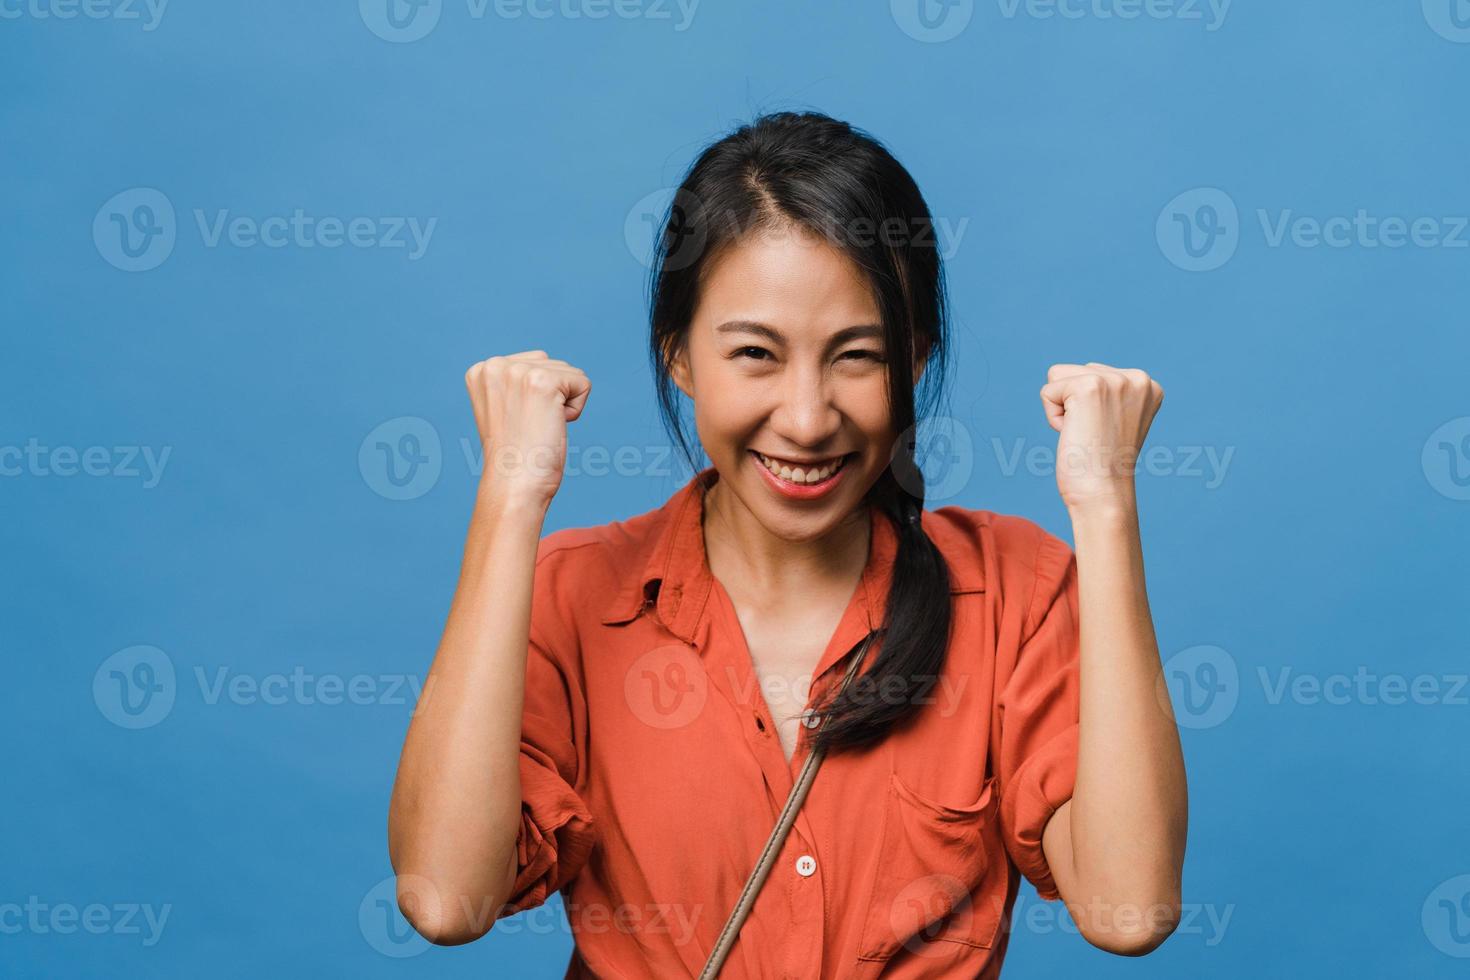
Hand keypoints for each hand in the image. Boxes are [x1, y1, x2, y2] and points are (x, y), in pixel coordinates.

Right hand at [465, 350, 591, 505]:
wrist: (513, 483)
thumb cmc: (515, 454)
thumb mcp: (506, 407)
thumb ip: (517, 381)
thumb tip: (544, 361)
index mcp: (482, 370)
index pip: (534, 363)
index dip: (537, 397)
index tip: (518, 421)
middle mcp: (495, 365)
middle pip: (554, 364)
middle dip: (553, 398)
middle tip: (530, 427)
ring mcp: (518, 371)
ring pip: (570, 373)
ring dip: (564, 404)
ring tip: (539, 427)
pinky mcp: (543, 381)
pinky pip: (583, 384)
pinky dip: (576, 410)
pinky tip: (552, 426)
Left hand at [1039, 362, 1162, 512]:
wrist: (1104, 494)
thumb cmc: (1103, 466)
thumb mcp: (1116, 420)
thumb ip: (1109, 395)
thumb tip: (1087, 381)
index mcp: (1147, 385)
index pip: (1092, 373)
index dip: (1087, 407)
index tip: (1105, 433)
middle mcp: (1136, 378)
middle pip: (1074, 371)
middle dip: (1073, 404)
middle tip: (1094, 436)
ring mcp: (1114, 381)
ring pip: (1058, 376)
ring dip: (1062, 408)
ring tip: (1086, 433)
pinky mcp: (1089, 387)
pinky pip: (1047, 392)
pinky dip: (1053, 417)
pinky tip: (1075, 434)